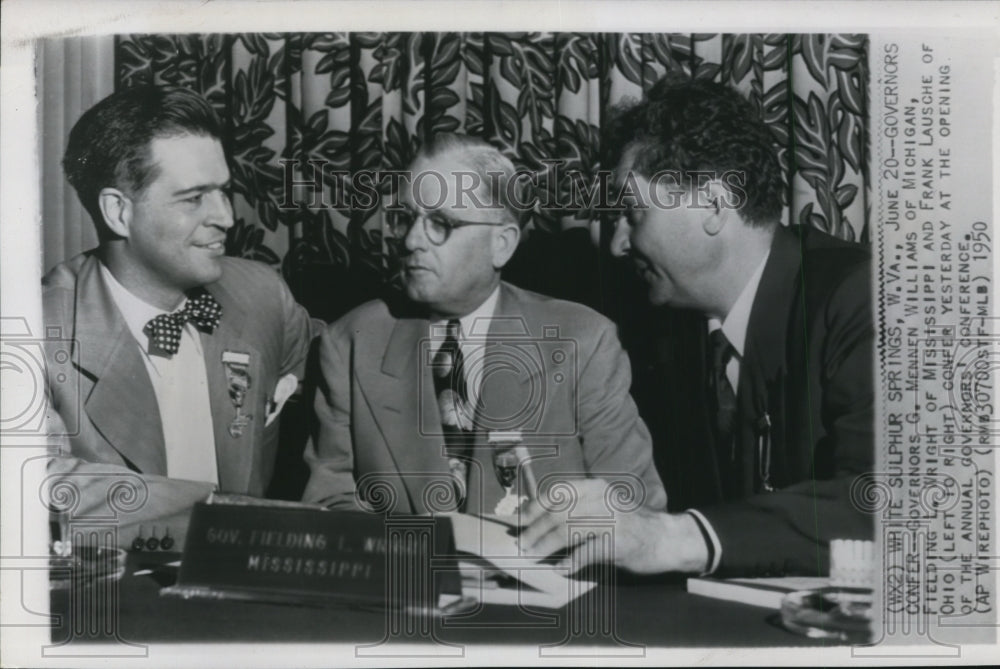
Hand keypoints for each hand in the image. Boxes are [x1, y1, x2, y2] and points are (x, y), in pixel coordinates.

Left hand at [518, 478, 710, 573]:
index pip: (557, 493)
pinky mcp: (618, 542)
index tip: (522, 520)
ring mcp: (610, 520)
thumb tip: (543, 519)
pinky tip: (561, 568)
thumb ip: (579, 508)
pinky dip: (570, 562)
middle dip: (536, 530)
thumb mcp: (604, 506)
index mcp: (596, 488)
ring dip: (546, 546)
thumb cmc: (631, 524)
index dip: (536, 507)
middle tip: (523, 544)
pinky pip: (585, 553)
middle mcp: (602, 499)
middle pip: (558, 514)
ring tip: (535, 555)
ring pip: (566, 532)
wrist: (667, 538)